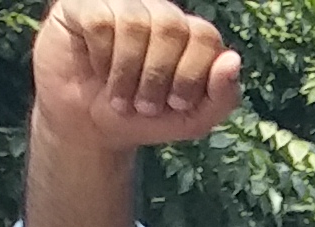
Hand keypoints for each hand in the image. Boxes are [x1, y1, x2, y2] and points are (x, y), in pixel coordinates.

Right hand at [31, 0, 243, 150]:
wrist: (88, 126)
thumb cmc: (142, 118)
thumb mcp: (192, 119)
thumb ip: (222, 96)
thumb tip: (233, 60)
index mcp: (187, 33)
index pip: (204, 35)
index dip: (192, 73)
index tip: (176, 104)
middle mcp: (155, 11)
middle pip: (170, 26)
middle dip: (158, 75)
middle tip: (145, 106)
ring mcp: (120, 5)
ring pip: (134, 23)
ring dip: (127, 72)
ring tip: (120, 98)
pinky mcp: (82, 6)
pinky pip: (100, 21)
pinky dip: (101, 57)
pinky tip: (98, 71)